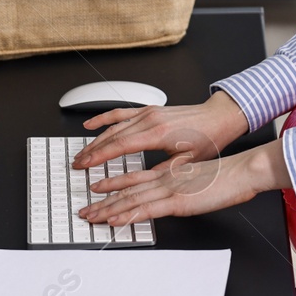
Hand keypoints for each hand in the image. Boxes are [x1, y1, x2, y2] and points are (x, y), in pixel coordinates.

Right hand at [73, 90, 249, 169]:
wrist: (219, 117)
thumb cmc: (208, 138)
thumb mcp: (186, 162)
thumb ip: (161, 172)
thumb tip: (143, 184)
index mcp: (157, 134)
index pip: (120, 146)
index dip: (99, 156)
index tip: (85, 165)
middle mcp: (150, 120)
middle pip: (112, 135)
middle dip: (92, 150)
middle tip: (77, 163)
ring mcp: (148, 113)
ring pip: (114, 125)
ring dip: (95, 138)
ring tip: (82, 151)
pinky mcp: (150, 110)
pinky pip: (122, 113)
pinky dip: (104, 118)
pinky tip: (92, 124)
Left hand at [77, 141, 292, 223]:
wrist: (243, 170)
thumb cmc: (229, 175)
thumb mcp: (201, 177)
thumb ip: (185, 182)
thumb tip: (178, 190)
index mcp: (171, 173)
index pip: (135, 178)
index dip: (114, 183)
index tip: (98, 186)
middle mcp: (165, 179)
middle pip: (127, 190)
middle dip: (103, 200)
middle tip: (85, 209)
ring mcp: (169, 190)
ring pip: (131, 200)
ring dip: (107, 210)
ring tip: (90, 217)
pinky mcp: (177, 202)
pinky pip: (146, 210)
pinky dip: (127, 216)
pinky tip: (114, 221)